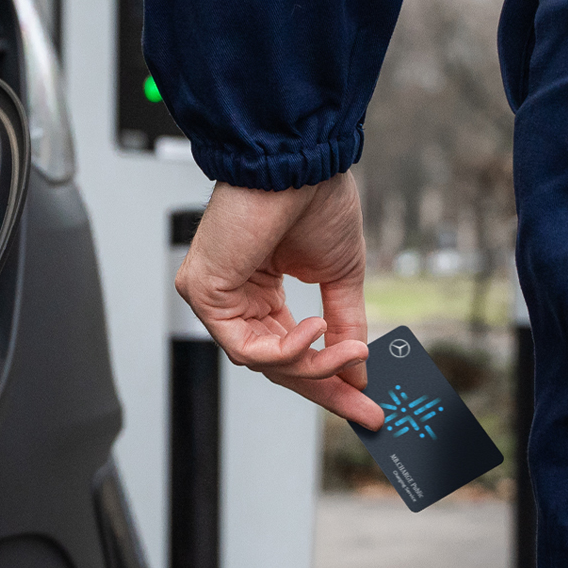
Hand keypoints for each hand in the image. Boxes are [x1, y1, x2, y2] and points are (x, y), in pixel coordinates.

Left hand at [174, 173, 381, 428]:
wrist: (297, 161)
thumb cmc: (312, 199)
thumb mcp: (339, 276)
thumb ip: (344, 326)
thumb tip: (358, 373)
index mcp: (262, 289)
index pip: (291, 348)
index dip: (329, 378)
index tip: (364, 403)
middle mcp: (235, 295)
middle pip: (277, 363)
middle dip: (325, 387)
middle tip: (364, 406)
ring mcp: (215, 295)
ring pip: (264, 360)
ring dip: (314, 364)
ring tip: (349, 353)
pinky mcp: (202, 292)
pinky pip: (244, 347)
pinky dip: (285, 349)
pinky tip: (313, 330)